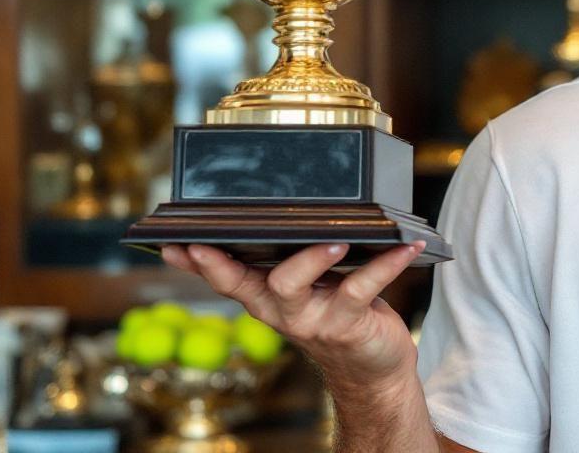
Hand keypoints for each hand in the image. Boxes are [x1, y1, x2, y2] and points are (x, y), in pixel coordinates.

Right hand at [161, 242, 424, 392]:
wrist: (373, 369)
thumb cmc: (337, 312)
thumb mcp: (304, 288)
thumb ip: (287, 257)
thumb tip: (274, 210)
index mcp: (267, 298)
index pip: (223, 279)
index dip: (197, 263)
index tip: (172, 242)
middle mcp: (282, 311)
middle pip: (249, 285)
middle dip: (228, 264)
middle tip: (215, 238)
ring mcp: (314, 319)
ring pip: (296, 287)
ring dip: (312, 260)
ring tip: (334, 239)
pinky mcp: (349, 323)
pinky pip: (365, 288)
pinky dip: (388, 263)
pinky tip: (406, 244)